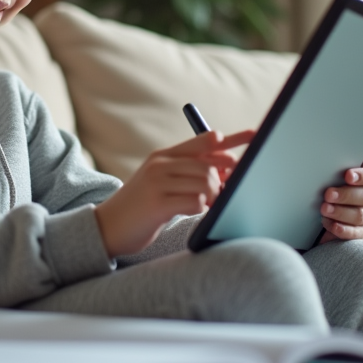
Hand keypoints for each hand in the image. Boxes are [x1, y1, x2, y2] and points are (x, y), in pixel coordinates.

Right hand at [94, 130, 254, 257]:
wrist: (108, 227)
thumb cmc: (141, 206)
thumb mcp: (160, 181)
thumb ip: (186, 172)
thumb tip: (224, 170)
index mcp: (163, 156)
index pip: (203, 141)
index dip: (231, 140)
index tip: (254, 136)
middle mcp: (160, 165)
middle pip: (208, 164)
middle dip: (223, 180)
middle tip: (225, 192)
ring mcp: (157, 183)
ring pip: (204, 182)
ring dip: (212, 196)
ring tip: (206, 205)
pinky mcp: (157, 203)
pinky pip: (194, 201)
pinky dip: (200, 208)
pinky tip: (190, 211)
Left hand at [318, 164, 362, 242]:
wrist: (307, 216)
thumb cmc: (316, 190)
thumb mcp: (322, 179)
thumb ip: (329, 172)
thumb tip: (319, 164)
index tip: (348, 176)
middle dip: (346, 195)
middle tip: (328, 194)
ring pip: (361, 214)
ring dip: (341, 212)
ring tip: (324, 209)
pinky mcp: (358, 232)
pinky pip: (357, 232)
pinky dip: (344, 229)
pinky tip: (332, 225)